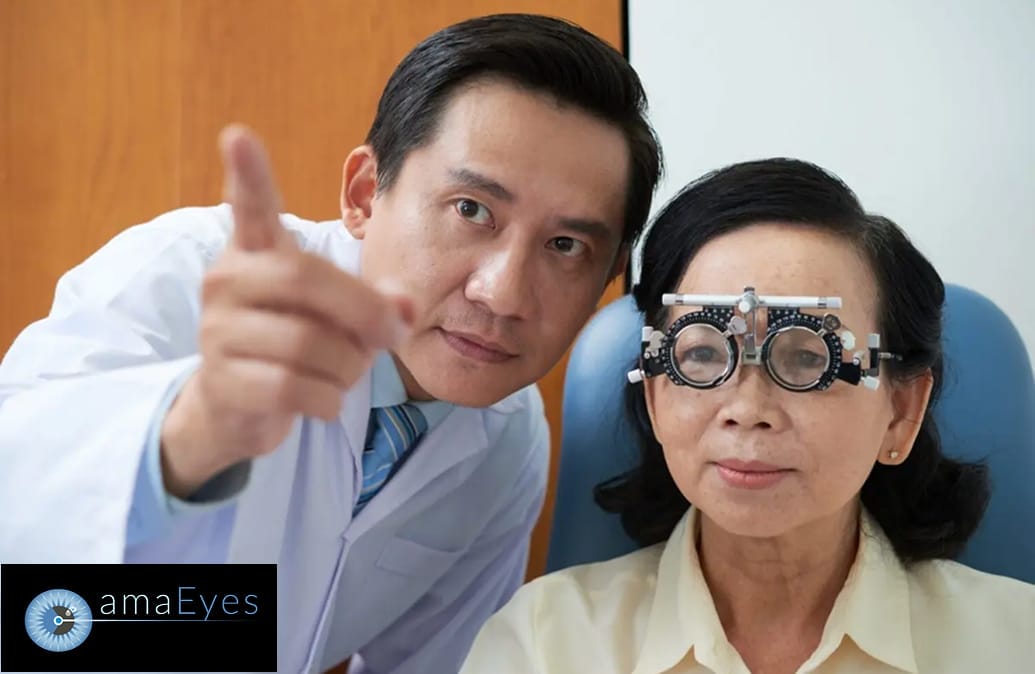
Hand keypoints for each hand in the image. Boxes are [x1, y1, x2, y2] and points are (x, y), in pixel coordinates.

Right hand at [160, 125, 409, 497]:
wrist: (237, 406)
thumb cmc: (296, 344)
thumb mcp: (339, 315)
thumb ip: (374, 301)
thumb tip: (405, 306)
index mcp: (257, 251)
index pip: (251, 207)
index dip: (248, 174)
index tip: (238, 135)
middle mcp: (228, 280)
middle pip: (307, 279)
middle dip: (366, 312)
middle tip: (395, 334)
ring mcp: (218, 330)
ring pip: (312, 346)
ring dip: (348, 368)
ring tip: (340, 371)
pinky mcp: (224, 380)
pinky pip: (298, 390)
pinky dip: (329, 401)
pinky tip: (321, 398)